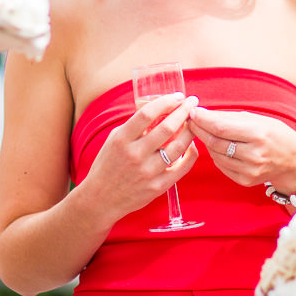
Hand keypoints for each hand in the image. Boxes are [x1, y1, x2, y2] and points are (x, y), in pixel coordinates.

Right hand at [82, 93, 199, 221]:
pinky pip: (182, 167)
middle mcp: (135, 155)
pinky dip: (191, 154)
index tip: (179, 96)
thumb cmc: (108, 165)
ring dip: (190, 131)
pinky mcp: (157, 187)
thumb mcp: (114, 140)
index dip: (166, 102)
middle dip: (184, 111)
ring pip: (178, 147)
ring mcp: (147, 172)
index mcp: (122, 139)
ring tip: (195, 122)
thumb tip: (159, 108)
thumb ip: (134, 126)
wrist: (100, 199)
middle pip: (167, 128)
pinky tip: (192, 145)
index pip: (147, 114)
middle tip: (193, 102)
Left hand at [188, 107, 295, 190]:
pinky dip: (215, 154)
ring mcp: (250, 170)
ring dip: (205, 142)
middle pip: (215, 142)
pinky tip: (216, 146)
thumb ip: (231, 118)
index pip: (221, 128)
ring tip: (203, 131)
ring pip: (215, 155)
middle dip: (199, 130)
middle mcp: (254, 155)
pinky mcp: (246, 181)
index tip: (193, 112)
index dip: (203, 120)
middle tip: (190, 120)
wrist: (295, 162)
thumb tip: (204, 113)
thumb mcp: (259, 119)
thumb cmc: (276, 135)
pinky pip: (221, 166)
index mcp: (258, 134)